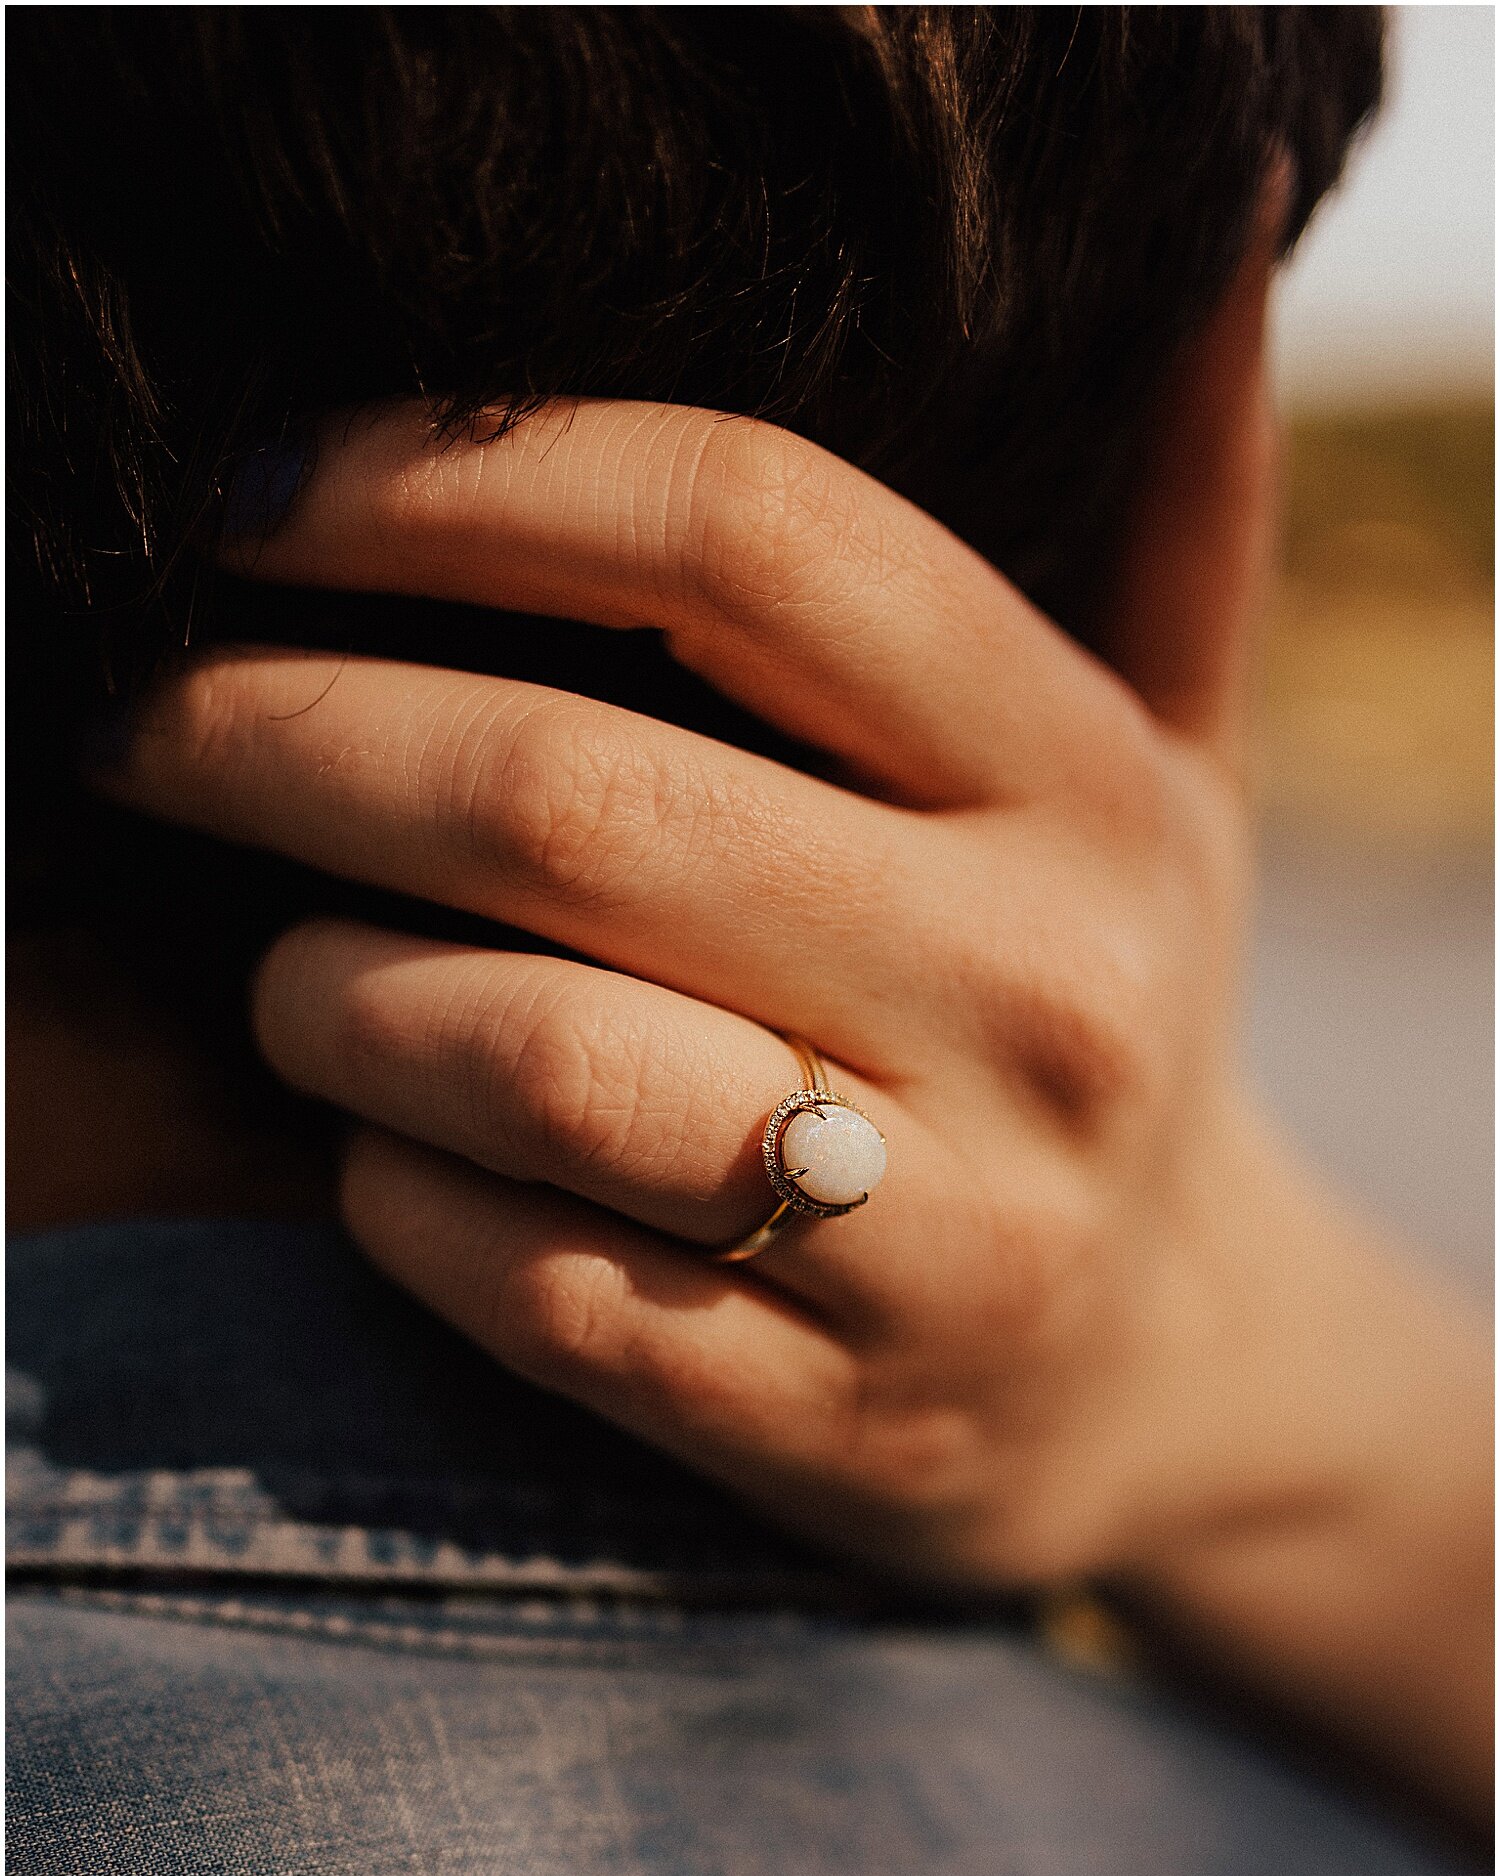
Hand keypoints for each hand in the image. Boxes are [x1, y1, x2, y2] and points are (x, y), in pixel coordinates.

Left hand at [103, 243, 1491, 1813]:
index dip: (462, 479)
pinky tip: (375, 1143)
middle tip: (148, 722)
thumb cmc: (1099, 1012)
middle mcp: (1041, 1004)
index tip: (270, 497)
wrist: (1175, 1376)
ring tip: (269, 958)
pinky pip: (518, 1280)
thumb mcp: (1182, 772)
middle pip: (569, 794)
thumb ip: (1175, 520)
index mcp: (1097, 794)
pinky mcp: (828, 1422)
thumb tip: (1198, 254)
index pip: (751, 534)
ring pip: (519, 1058)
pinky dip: (385, 1192)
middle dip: (284, 734)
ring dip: (316, 988)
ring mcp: (943, 1237)